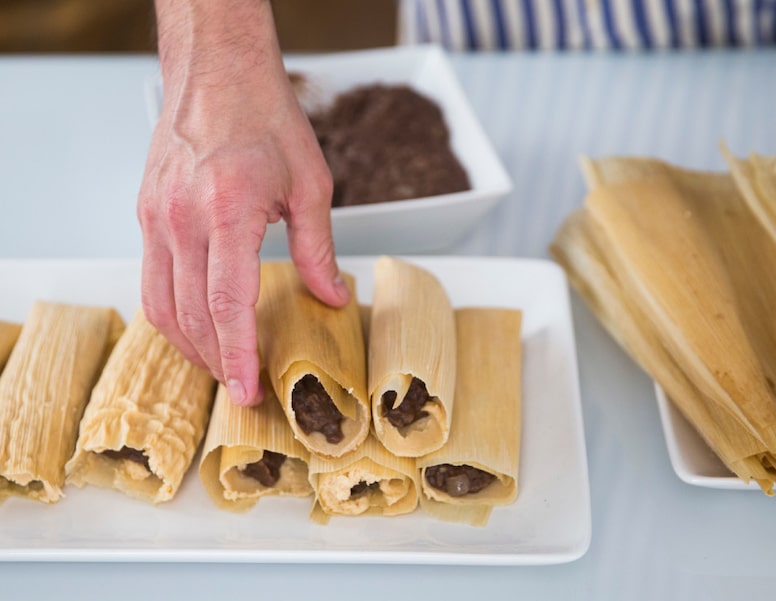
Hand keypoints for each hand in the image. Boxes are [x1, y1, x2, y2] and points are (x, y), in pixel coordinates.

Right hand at [137, 0, 349, 405]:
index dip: (237, 355)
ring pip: (161, 305)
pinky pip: (152, 280)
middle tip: (241, 388)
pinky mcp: (146, 215)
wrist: (217, 73)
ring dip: (190, 344)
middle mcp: (180, 220)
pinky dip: (172, 314)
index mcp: (226, 212)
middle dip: (215, 361)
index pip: (227, 304)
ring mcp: (156, 219)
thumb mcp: (310, 184)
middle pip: (191, 315)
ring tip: (219, 366)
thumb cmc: (264, 117)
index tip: (248, 390)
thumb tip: (333, 296)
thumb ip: (319, 248)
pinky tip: (196, 326)